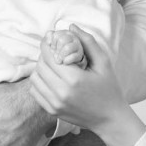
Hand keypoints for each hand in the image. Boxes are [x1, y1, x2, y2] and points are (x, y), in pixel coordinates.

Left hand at [30, 26, 145, 145]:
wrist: (110, 119)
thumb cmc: (109, 89)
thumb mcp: (104, 63)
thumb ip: (88, 42)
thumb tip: (71, 26)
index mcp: (74, 79)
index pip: (50, 56)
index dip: (47, 44)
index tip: (50, 37)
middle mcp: (61, 92)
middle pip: (41, 66)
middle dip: (45, 54)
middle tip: (53, 50)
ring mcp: (55, 103)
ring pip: (35, 78)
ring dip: (41, 68)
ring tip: (52, 64)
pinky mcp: (51, 111)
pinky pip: (35, 91)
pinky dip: (39, 82)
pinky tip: (50, 78)